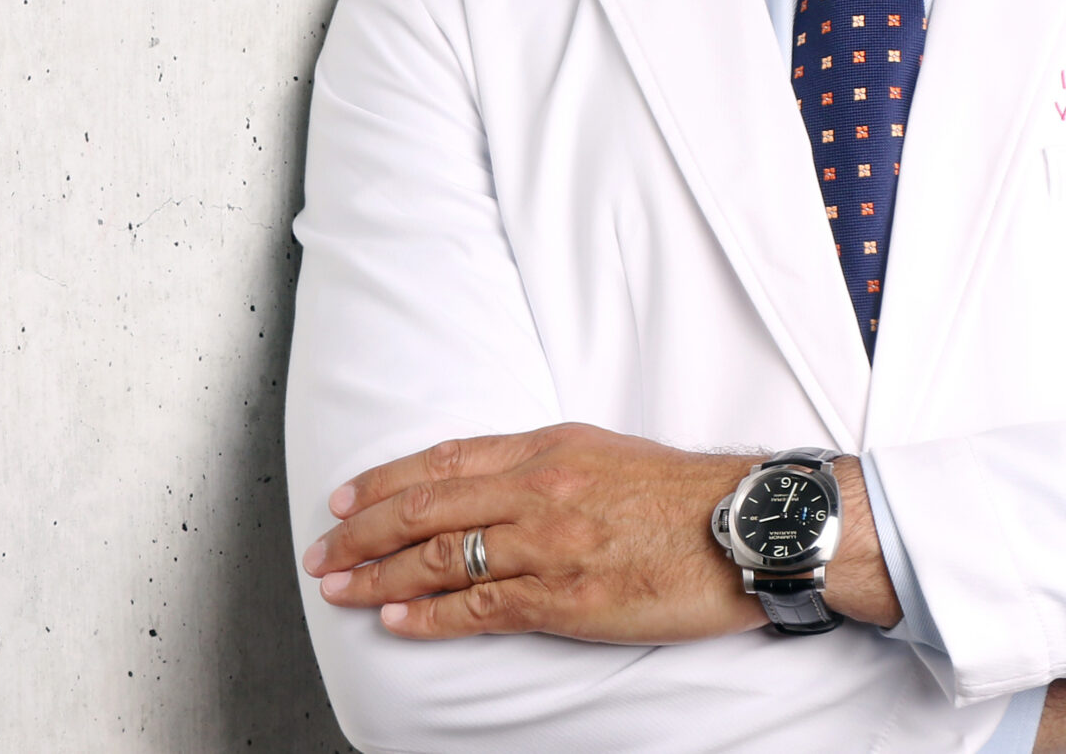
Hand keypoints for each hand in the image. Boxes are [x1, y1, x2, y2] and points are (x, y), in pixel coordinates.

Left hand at [300, 424, 767, 641]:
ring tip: (339, 588)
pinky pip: (479, 607)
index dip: (384, 481)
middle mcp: (535, 489)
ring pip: (440, 557)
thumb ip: (541, 464)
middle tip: (321, 552)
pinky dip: (429, 614)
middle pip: (425, 507)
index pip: (442, 461)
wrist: (743, 527)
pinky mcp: (565, 598)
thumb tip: (490, 482)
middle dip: (362, 532)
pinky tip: (396, 618)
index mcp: (544, 447)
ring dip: (378, 574)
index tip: (345, 500)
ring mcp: (547, 544)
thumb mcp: (601, 452)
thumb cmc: (682, 494)